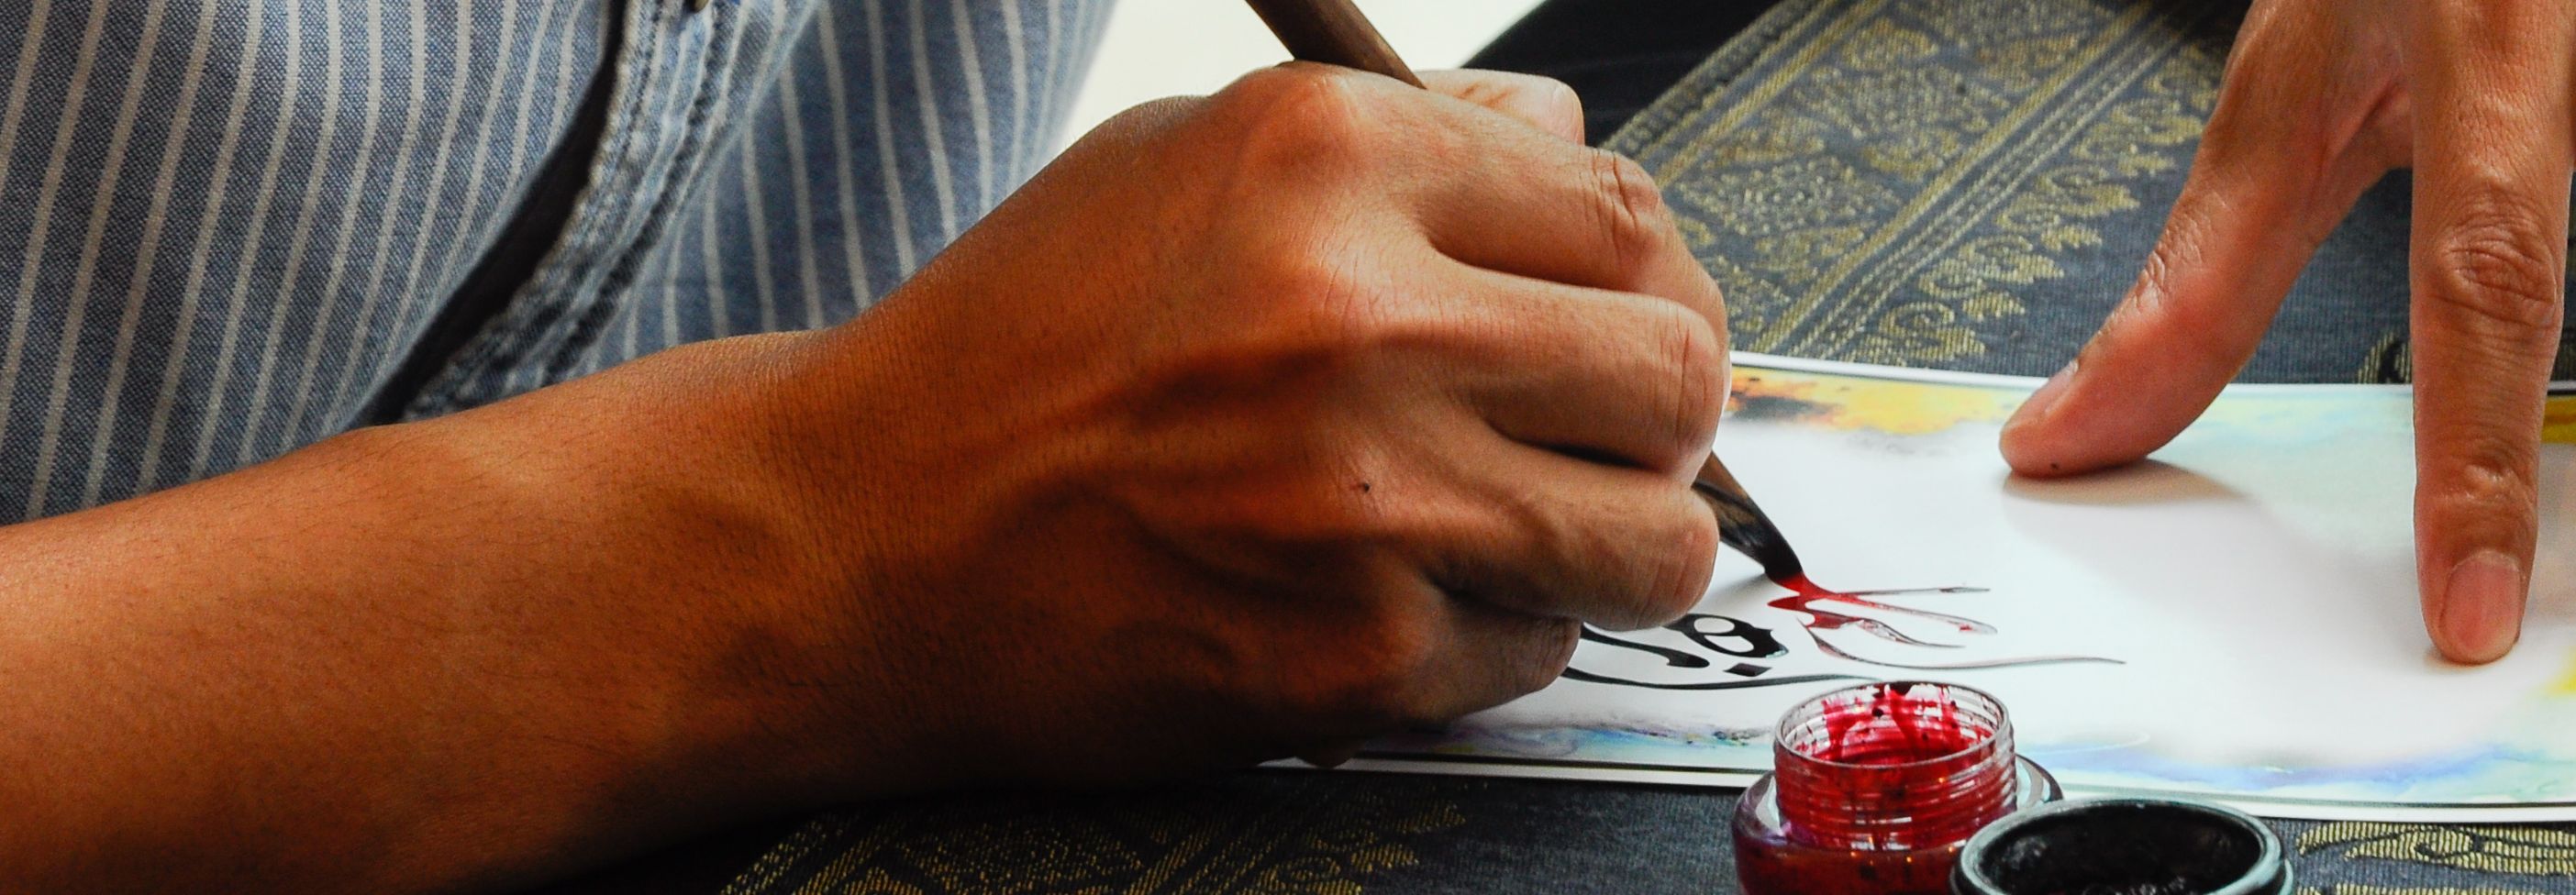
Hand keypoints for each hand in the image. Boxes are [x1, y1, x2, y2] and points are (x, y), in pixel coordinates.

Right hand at [768, 65, 1726, 782]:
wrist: (855, 540)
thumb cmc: (1023, 348)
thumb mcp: (1188, 166)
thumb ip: (1409, 142)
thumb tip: (1574, 143)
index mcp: (1326, 161)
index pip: (1623, 211)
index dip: (1648, 276)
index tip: (1622, 315)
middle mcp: (1360, 318)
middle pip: (1680, 369)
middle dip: (1655, 410)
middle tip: (1594, 431)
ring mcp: (1365, 500)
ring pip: (1656, 535)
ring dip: (1613, 538)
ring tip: (1525, 522)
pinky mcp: (1355, 655)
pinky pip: (1539, 649)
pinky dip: (1492, 633)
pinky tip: (1392, 594)